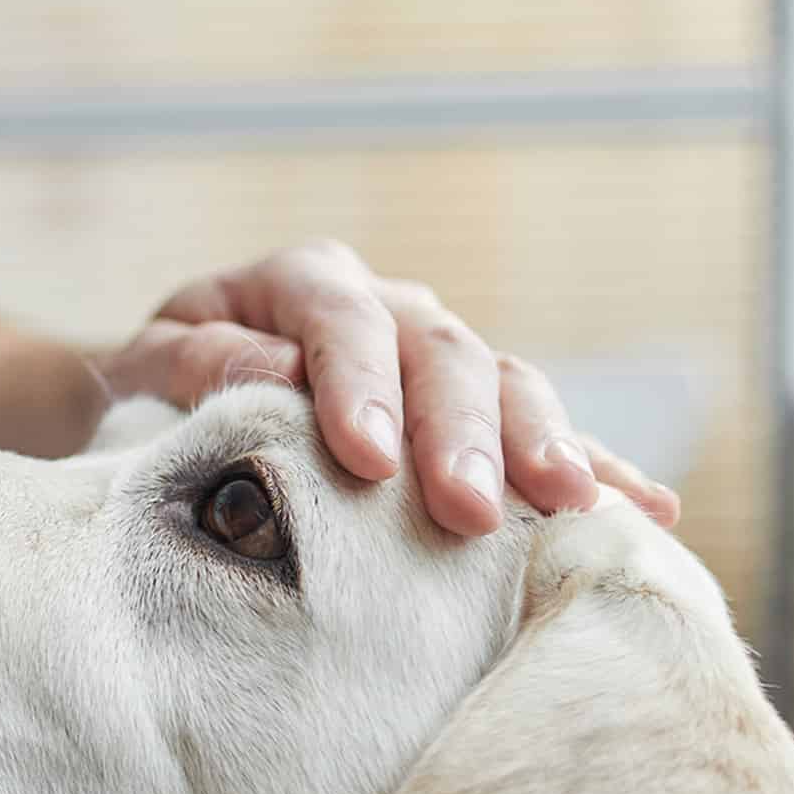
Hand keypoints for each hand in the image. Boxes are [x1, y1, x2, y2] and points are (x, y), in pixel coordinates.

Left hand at [98, 241, 678, 535]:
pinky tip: (649, 511)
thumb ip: (195, 366)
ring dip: (543, 447)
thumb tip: (272, 373)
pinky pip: (544, 435)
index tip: (366, 461)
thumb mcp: (144, 373)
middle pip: (442, 354)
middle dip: (461, 434)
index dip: (358, 386)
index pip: (340, 319)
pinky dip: (598, 469)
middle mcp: (386, 307)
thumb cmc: (151, 394)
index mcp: (300, 282)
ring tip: (573, 507)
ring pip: (508, 385)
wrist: (166, 408)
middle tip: (468, 509)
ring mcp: (439, 358)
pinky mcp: (474, 417)